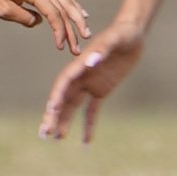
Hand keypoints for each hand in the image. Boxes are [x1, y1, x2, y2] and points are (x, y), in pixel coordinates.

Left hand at [0, 0, 88, 46]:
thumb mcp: (1, 9)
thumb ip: (23, 17)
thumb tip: (38, 22)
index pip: (54, 14)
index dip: (59, 31)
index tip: (60, 47)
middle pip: (64, 9)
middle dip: (73, 30)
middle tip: (77, 48)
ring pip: (66, 2)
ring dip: (76, 19)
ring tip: (85, 34)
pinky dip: (72, 7)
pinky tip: (81, 14)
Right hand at [40, 18, 143, 143]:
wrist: (132, 34)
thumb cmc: (122, 33)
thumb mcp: (115, 39)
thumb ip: (102, 49)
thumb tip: (90, 61)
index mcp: (81, 63)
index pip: (64, 82)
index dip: (56, 96)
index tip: (50, 110)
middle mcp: (81, 76)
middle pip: (63, 98)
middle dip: (53, 114)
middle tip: (44, 132)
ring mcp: (89, 84)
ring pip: (73, 106)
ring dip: (64, 121)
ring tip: (57, 138)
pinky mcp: (101, 90)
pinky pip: (92, 110)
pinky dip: (88, 125)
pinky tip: (86, 142)